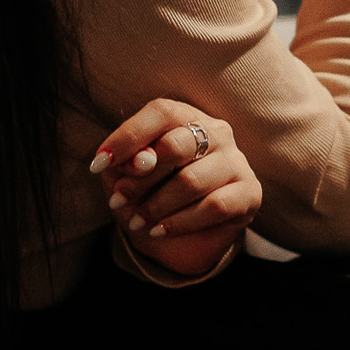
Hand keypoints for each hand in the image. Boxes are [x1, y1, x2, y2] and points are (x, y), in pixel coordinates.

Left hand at [89, 97, 260, 277]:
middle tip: (118, 199)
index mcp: (186, 117)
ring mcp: (236, 161)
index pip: (161, 112)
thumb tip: (139, 162)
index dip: (128, 137)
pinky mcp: (250, 193)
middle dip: (141, 177)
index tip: (99, 164)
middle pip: (176, 145)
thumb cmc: (151, 194)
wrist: (179, 236)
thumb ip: (127, 163)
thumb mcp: (128, 177)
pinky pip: (214, 207)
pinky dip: (180, 222)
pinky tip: (159, 231)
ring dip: (156, 205)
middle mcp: (216, 132)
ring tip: (136, 221)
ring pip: (192, 180)